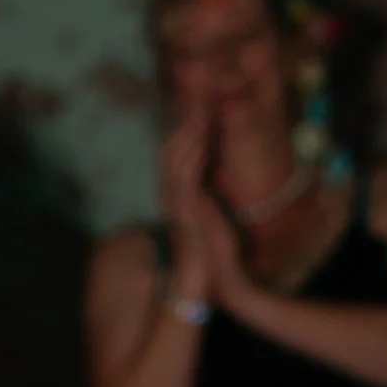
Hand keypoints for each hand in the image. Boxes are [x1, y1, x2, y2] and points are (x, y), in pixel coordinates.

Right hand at [157, 110, 226, 304]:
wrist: (215, 288)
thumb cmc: (217, 260)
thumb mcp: (212, 224)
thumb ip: (208, 204)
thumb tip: (213, 184)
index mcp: (179, 202)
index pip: (174, 160)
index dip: (182, 134)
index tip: (195, 109)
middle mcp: (173, 201)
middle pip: (169, 153)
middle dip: (180, 126)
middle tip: (193, 98)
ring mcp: (177, 207)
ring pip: (174, 161)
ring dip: (186, 133)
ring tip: (198, 108)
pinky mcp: (186, 213)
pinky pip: (186, 176)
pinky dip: (193, 154)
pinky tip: (203, 136)